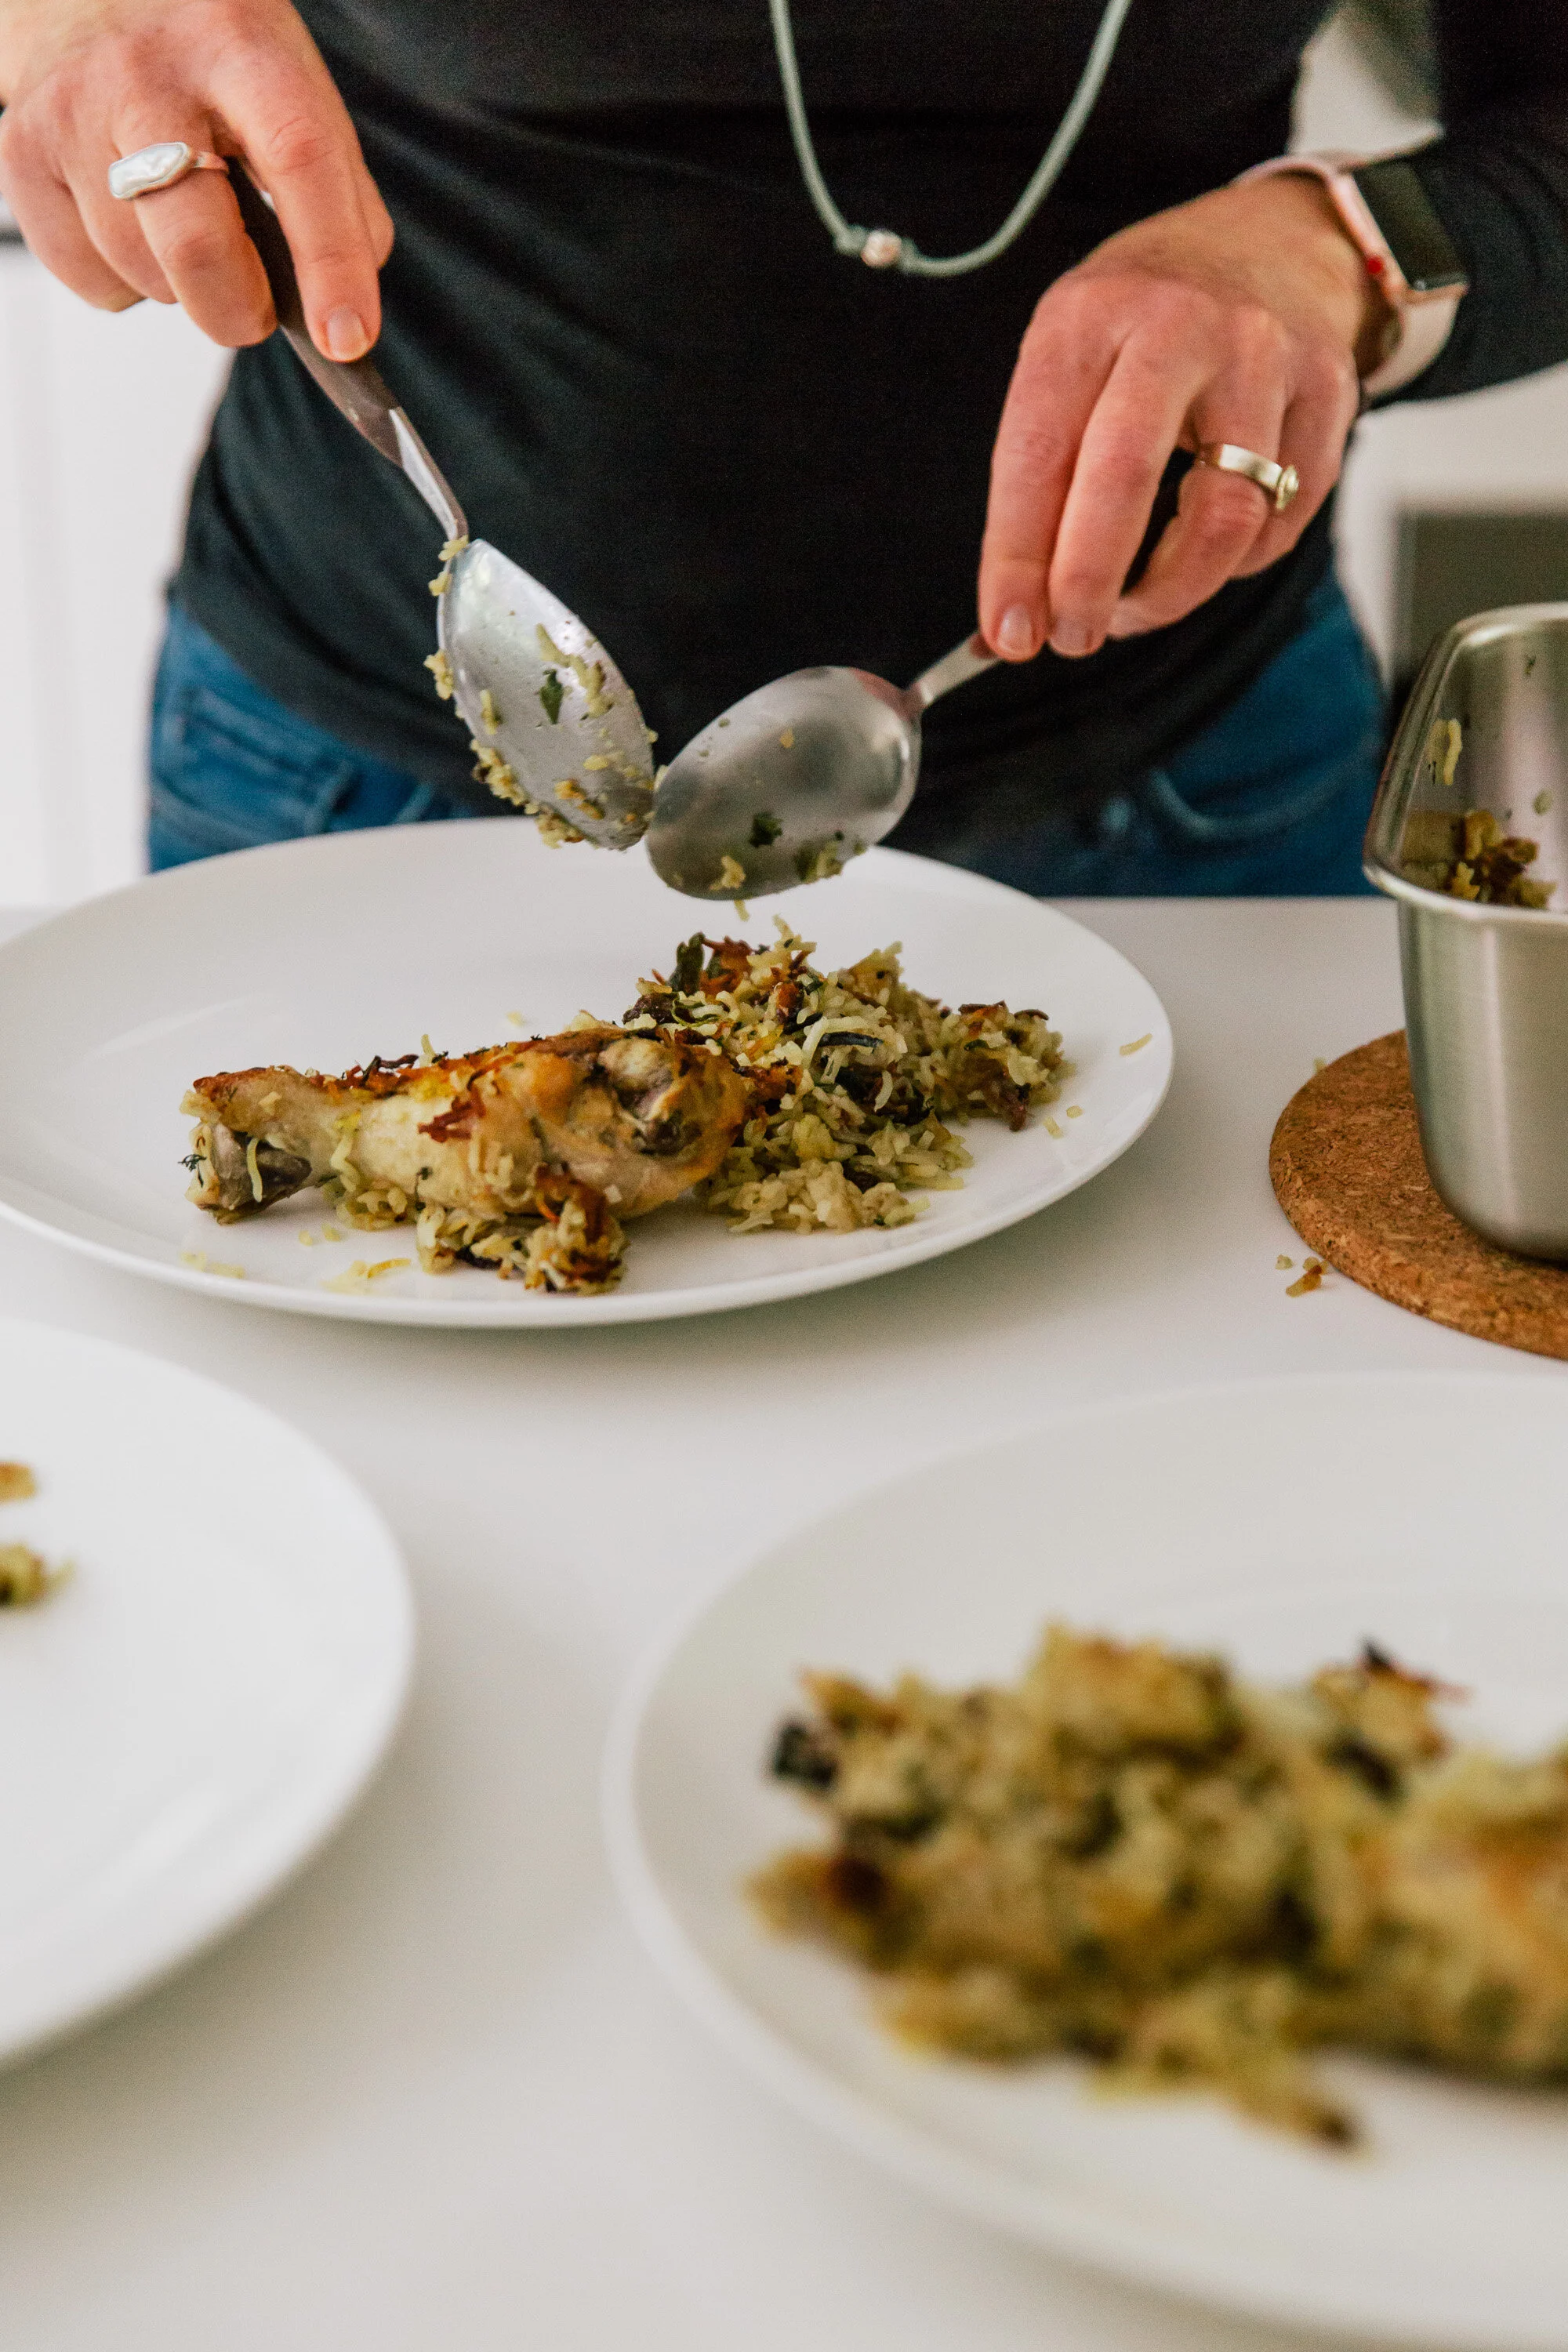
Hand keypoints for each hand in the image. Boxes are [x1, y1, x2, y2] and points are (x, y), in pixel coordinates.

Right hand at [0, 0, 391, 354]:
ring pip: (143, 274)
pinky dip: (129, 284)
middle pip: (195, 242)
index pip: (297, 158)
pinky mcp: (24, 155)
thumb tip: (341, 311)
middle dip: (240, 311)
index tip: (347, 337)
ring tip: (186, 227)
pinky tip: (136, 228)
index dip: (330, 261)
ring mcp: (73, 112)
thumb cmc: (207, 59)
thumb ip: (339, 192)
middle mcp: (146, 74)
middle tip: (257, 308)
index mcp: (238, 48)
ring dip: (183, 288)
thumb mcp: (292, 89)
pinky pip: (92, 281)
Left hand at [977, 174, 1389, 661]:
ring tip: (1135, 605)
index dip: (1018, 558)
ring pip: (1224, 517)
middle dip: (1089, 581)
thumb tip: (1021, 608)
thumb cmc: (1149, 318)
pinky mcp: (1329, 391)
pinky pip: (1283, 519)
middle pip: (1127, 478)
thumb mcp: (1072, 353)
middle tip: (1071, 638)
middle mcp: (1179, 327)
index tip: (1009, 628)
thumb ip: (1042, 472)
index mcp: (1090, 316)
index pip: (1038, 453)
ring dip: (1172, 590)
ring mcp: (1265, 356)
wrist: (1272, 241)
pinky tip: (1205, 552)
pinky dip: (1236, 563)